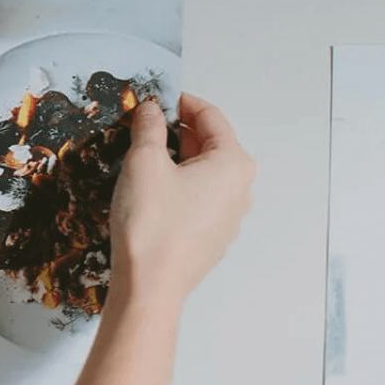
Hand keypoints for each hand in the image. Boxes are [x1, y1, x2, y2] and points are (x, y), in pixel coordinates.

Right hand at [107, 94, 255, 310]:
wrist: (150, 286)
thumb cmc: (152, 225)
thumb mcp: (144, 162)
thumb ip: (149, 128)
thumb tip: (151, 111)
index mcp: (233, 164)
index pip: (210, 116)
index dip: (181, 102)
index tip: (157, 98)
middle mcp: (240, 189)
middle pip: (211, 144)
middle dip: (178, 131)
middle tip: (145, 125)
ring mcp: (229, 217)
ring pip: (204, 173)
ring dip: (177, 159)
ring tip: (144, 156)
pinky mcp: (212, 237)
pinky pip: (199, 198)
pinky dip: (179, 185)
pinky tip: (151, 189)